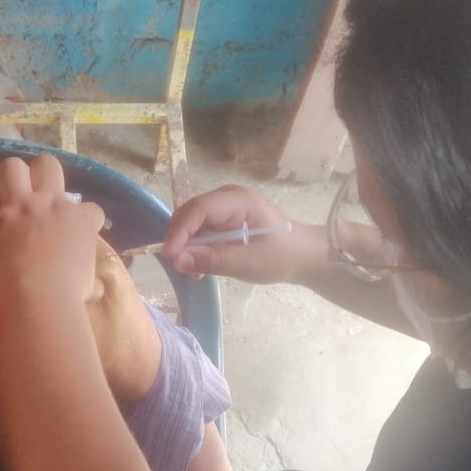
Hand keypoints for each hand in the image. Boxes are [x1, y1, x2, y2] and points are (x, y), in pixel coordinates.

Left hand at [0, 155, 106, 304]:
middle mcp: (49, 204)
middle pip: (47, 164)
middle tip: (38, 193)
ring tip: (9, 193)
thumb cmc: (70, 295)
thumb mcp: (90, 283)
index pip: (90, 208)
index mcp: (79, 220)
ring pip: (11, 167)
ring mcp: (17, 208)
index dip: (84, 219)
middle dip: (43, 174)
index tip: (77, 232)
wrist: (40, 299)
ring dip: (11, 178)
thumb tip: (94, 289)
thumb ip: (89, 275)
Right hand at [161, 185, 315, 283]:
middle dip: (180, 240)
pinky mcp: (221, 220)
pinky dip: (195, 249)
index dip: (180, 231)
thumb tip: (178, 260)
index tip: (169, 255)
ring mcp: (223, 208)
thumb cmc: (280, 257)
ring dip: (187, 247)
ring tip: (194, 271)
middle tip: (180, 267)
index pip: (199, 209)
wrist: (301, 257)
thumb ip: (213, 260)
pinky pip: (199, 231)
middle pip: (190, 213)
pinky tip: (200, 267)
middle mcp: (227, 198)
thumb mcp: (248, 263)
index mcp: (238, 201)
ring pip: (191, 223)